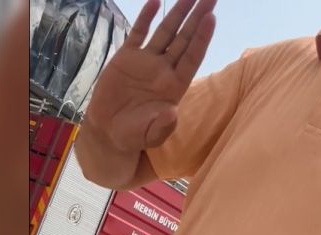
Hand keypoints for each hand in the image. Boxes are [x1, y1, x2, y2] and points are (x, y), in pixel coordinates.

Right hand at [84, 0, 216, 151]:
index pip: (192, 57)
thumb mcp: (150, 136)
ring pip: (165, 32)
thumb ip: (162, 127)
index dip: (202, 38)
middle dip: (197, 17)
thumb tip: (172, 113)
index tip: (211, 17)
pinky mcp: (126, 58)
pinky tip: (155, 1)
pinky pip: (138, 34)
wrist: (109, 131)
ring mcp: (146, 62)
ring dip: (177, 13)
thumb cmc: (134, 136)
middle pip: (184, 39)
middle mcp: (164, 70)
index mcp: (175, 86)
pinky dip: (146, 18)